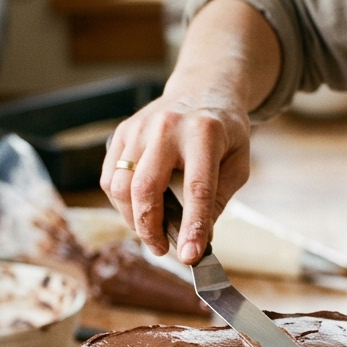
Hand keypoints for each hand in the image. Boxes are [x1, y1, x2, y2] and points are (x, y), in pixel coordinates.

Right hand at [100, 93, 250, 261]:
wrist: (201, 89)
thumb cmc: (223, 132)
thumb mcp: (237, 163)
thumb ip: (219, 200)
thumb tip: (197, 240)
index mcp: (204, 134)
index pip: (197, 189)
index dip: (193, 226)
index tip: (190, 256)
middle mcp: (166, 127)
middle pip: (145, 189)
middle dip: (150, 229)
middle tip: (163, 249)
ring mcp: (139, 128)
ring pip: (120, 187)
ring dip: (133, 219)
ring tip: (152, 231)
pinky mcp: (121, 133)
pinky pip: (109, 178)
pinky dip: (121, 203)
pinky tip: (139, 209)